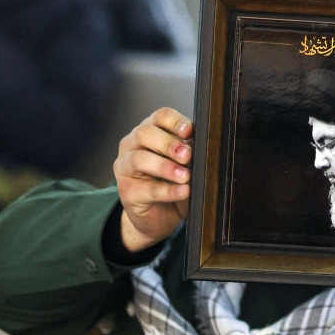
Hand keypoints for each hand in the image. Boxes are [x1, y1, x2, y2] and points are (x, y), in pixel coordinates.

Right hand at [114, 108, 193, 251]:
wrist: (158, 218)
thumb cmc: (172, 184)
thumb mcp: (186, 166)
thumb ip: (192, 153)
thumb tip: (208, 147)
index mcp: (150, 132)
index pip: (160, 117)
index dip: (175, 121)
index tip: (190, 131)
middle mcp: (133, 145)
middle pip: (146, 133)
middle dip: (169, 143)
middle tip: (188, 155)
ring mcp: (126, 167)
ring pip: (140, 159)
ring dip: (165, 166)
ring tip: (185, 176)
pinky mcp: (127, 191)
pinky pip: (147, 189)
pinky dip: (168, 190)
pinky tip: (183, 191)